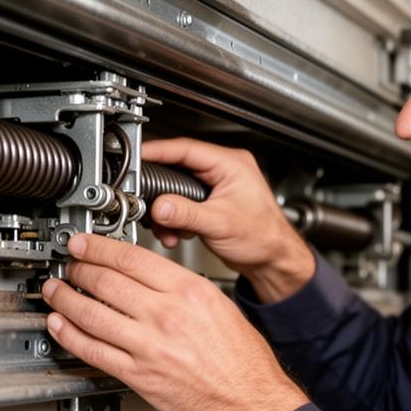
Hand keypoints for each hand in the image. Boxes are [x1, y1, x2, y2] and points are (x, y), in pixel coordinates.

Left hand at [42, 233, 308, 410]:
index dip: (99, 248)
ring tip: (55, 291)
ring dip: (64, 299)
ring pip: (91, 314)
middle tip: (69, 265)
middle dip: (78, 268)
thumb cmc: (242, 360)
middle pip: (106, 281)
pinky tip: (60, 326)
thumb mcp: (220, 306)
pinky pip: (93, 351)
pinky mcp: (138, 375)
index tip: (84, 244)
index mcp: (189, 291)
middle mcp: (166, 315)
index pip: (131, 258)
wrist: (249, 400)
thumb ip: (183, 289)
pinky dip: (69, 335)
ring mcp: (149, 346)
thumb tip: (151, 277)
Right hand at [141, 138, 314, 302]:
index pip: (186, 149)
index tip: (136, 157)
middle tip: (146, 204)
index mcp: (230, 164)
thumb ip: (186, 213)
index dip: (158, 152)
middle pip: (177, 169)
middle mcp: (223, 171)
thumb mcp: (220, 223)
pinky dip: (175, 220)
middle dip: (160, 192)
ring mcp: (216, 187)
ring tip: (168, 229)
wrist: (273, 260)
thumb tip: (159, 206)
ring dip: (167, 211)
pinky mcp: (209, 204)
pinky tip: (178, 233)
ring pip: (176, 190)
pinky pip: (182, 205)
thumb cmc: (264, 238)